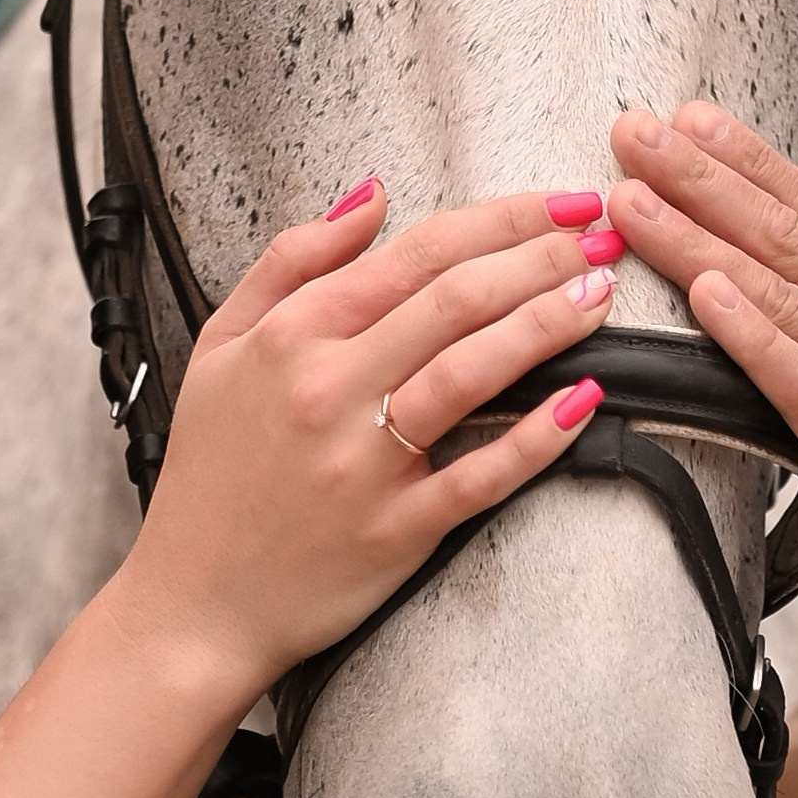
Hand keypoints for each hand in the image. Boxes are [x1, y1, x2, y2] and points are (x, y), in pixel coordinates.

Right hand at [127, 179, 617, 696]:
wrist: (193, 602)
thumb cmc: (213, 470)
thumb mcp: (222, 344)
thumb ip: (292, 260)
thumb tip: (371, 196)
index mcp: (292, 336)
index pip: (418, 252)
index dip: (504, 218)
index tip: (563, 203)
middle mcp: (329, 389)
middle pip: (455, 300)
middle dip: (544, 258)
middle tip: (604, 238)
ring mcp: (366, 463)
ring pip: (471, 372)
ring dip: (546, 325)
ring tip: (600, 296)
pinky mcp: (397, 530)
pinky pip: (480, 475)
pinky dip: (537, 437)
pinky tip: (584, 400)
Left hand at [607, 105, 797, 715]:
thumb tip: (796, 342)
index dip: (757, 164)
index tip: (694, 123)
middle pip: (796, 234)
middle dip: (708, 174)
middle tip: (638, 127)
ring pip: (784, 290)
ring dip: (699, 234)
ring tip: (634, 193)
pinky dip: (749, 328)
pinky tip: (702, 291)